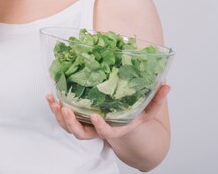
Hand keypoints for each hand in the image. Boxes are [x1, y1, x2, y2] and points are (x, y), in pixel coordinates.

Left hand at [45, 84, 169, 140]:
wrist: (124, 128)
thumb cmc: (134, 118)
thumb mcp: (147, 110)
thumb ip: (156, 100)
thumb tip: (167, 85)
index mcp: (114, 129)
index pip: (105, 133)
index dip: (100, 127)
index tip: (94, 117)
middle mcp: (97, 130)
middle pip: (81, 133)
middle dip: (71, 123)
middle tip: (66, 109)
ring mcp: (85, 126)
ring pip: (69, 127)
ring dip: (59, 116)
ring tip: (54, 102)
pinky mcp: (77, 119)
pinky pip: (63, 117)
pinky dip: (55, 108)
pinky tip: (50, 97)